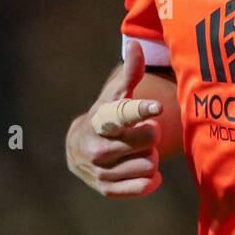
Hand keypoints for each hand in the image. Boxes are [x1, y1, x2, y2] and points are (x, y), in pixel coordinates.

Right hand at [66, 41, 163, 197]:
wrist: (78, 150)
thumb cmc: (105, 118)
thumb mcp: (114, 97)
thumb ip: (129, 74)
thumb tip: (137, 44)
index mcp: (102, 121)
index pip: (124, 115)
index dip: (141, 111)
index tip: (156, 108)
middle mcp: (98, 148)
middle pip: (150, 140)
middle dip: (150, 135)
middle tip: (139, 133)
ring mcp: (102, 171)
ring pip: (150, 164)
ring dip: (149, 157)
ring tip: (136, 151)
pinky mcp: (107, 189)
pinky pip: (144, 186)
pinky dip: (149, 179)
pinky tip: (142, 169)